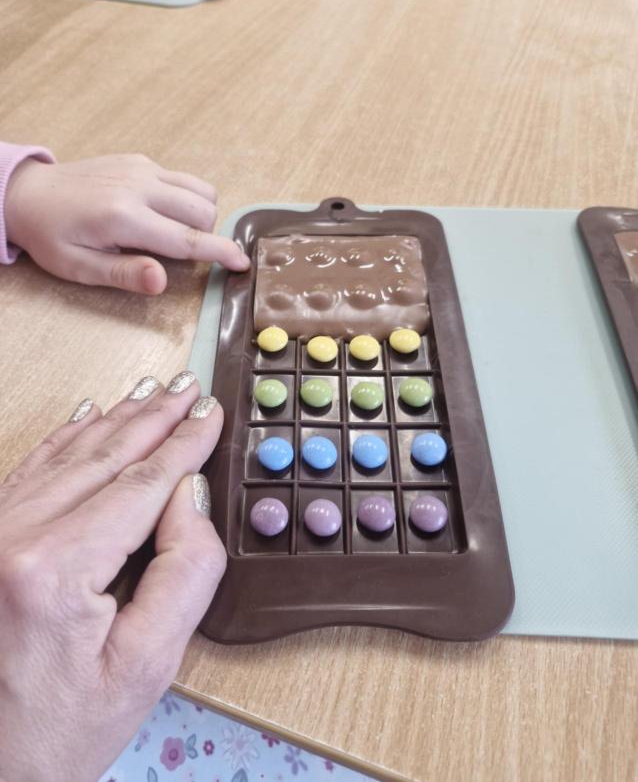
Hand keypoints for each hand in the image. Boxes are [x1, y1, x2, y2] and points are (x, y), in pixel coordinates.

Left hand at [0, 371, 225, 781]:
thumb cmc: (64, 727)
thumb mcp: (147, 666)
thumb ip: (184, 574)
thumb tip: (188, 497)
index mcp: (55, 567)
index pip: (139, 485)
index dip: (183, 444)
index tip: (211, 413)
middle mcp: (13, 536)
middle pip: (104, 457)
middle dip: (155, 418)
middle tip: (190, 387)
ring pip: (68, 455)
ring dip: (116, 420)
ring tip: (151, 391)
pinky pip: (30, 470)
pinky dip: (65, 439)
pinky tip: (86, 418)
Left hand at [4, 153, 249, 293]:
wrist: (27, 193)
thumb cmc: (52, 237)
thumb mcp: (79, 267)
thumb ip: (124, 273)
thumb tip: (162, 280)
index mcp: (124, 218)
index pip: (187, 239)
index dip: (220, 253)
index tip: (243, 263)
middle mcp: (139, 187)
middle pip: (202, 212)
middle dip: (206, 237)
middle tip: (179, 254)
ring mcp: (142, 169)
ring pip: (200, 191)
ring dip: (201, 216)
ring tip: (175, 233)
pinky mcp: (141, 161)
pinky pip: (183, 179)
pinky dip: (187, 198)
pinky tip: (161, 212)